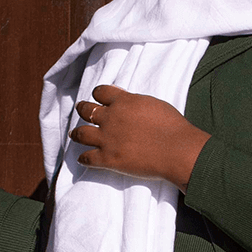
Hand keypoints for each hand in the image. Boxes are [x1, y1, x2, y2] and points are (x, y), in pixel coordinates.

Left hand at [71, 84, 210, 193]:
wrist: (176, 150)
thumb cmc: (172, 126)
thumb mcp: (153, 104)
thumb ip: (136, 102)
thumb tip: (128, 102)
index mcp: (123, 102)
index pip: (100, 92)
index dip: (98, 95)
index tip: (99, 98)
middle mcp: (110, 118)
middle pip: (86, 110)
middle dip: (83, 110)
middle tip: (83, 111)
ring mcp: (106, 139)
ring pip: (80, 133)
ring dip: (76, 133)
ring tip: (75, 134)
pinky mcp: (108, 159)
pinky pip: (87, 158)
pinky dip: (83, 158)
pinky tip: (82, 159)